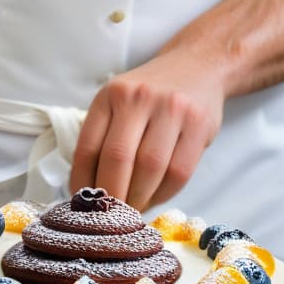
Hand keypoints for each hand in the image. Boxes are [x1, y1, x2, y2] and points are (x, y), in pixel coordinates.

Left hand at [69, 48, 224, 212]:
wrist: (197, 66)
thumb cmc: (150, 96)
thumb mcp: (119, 103)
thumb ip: (103, 138)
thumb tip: (88, 192)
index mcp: (110, 96)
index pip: (88, 148)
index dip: (83, 184)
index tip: (85, 204)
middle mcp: (139, 98)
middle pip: (118, 160)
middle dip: (112, 197)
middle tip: (111, 217)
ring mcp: (172, 109)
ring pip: (150, 169)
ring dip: (139, 199)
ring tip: (133, 211)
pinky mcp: (199, 124)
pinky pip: (179, 172)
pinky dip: (164, 194)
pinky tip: (155, 197)